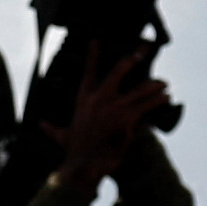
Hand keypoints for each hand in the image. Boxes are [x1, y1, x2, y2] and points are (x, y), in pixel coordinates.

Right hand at [49, 58, 181, 191]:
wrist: (83, 165)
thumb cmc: (73, 152)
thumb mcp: (61, 136)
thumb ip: (51, 128)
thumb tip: (40, 125)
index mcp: (83, 100)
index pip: (88, 72)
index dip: (92, 55)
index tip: (96, 40)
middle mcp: (98, 99)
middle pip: (117, 72)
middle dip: (131, 61)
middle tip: (141, 53)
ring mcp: (113, 107)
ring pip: (138, 90)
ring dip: (153, 86)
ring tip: (164, 84)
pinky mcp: (126, 118)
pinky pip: (146, 106)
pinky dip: (157, 102)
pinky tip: (165, 99)